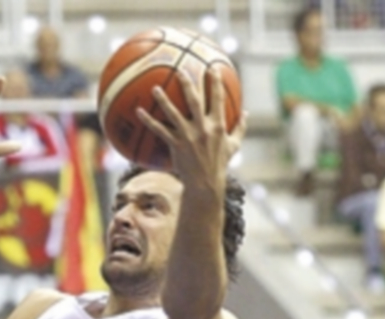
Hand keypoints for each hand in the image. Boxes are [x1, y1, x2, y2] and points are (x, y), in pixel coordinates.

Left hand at [136, 67, 245, 189]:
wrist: (205, 184)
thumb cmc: (219, 164)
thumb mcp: (233, 146)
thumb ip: (240, 128)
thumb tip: (246, 113)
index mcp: (218, 125)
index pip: (217, 99)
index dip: (215, 82)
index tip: (212, 68)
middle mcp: (203, 128)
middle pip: (194, 101)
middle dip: (188, 84)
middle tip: (180, 70)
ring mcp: (188, 137)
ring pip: (173, 114)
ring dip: (163, 100)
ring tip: (154, 88)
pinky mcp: (176, 145)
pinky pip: (160, 130)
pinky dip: (148, 121)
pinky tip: (138, 111)